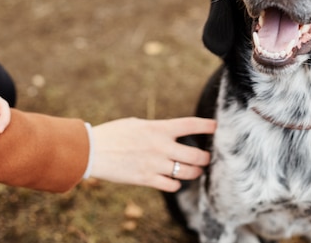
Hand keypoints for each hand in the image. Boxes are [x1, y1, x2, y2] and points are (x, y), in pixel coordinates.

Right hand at [89, 117, 215, 191]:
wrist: (93, 150)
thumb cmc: (114, 134)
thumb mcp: (138, 124)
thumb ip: (157, 129)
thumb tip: (171, 133)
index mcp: (159, 128)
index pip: (191, 124)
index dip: (208, 125)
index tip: (216, 126)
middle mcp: (161, 146)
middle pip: (197, 155)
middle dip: (206, 158)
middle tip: (206, 158)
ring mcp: (155, 164)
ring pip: (188, 172)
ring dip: (195, 172)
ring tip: (195, 170)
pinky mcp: (147, 179)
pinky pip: (172, 186)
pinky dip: (176, 184)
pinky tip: (174, 181)